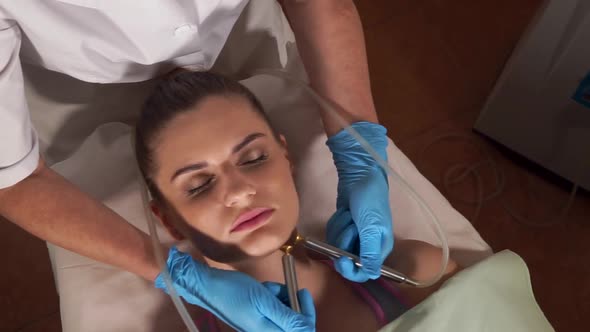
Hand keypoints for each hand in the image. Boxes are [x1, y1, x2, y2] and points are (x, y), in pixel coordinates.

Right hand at [155, 247, 315, 331]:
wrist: (209, 286)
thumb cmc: (235, 292)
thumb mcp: (264, 301)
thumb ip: (288, 317)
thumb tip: (308, 329)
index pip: (302, 331)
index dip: (308, 314)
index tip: (303, 293)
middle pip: (294, 323)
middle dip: (292, 304)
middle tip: (287, 288)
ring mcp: (261, 326)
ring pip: (284, 313)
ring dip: (281, 298)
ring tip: (268, 288)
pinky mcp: (257, 318)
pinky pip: (273, 309)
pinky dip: (272, 297)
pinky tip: (263, 288)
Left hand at [326, 121, 392, 281]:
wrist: (359, 175)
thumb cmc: (369, 199)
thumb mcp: (371, 226)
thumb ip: (370, 252)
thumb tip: (372, 275)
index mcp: (380, 247)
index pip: (365, 272)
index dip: (351, 270)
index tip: (340, 260)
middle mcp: (367, 244)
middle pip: (348, 259)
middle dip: (344, 241)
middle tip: (349, 224)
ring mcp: (354, 235)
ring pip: (338, 246)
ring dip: (340, 228)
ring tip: (349, 213)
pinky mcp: (344, 226)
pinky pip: (334, 233)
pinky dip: (336, 222)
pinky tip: (344, 211)